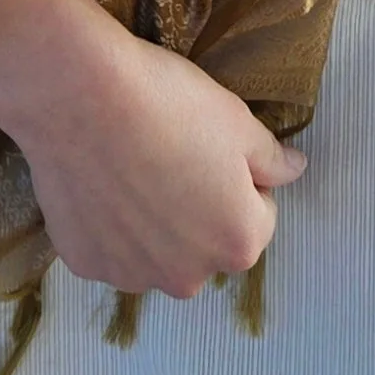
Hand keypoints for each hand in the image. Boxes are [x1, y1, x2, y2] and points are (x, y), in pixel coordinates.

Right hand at [0, 0, 305, 298]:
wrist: (81, 97)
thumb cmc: (170, 105)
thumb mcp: (238, 121)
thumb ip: (272, 159)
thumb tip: (294, 170)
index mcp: (238, 244)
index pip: (258, 219)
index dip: (240, 181)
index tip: (212, 149)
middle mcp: (188, 277)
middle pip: (205, 244)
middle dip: (197, 211)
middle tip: (172, 156)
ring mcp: (131, 276)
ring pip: (156, 252)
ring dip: (153, 224)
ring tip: (133, 166)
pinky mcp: (85, 265)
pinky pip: (110, 248)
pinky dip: (109, 224)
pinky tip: (100, 181)